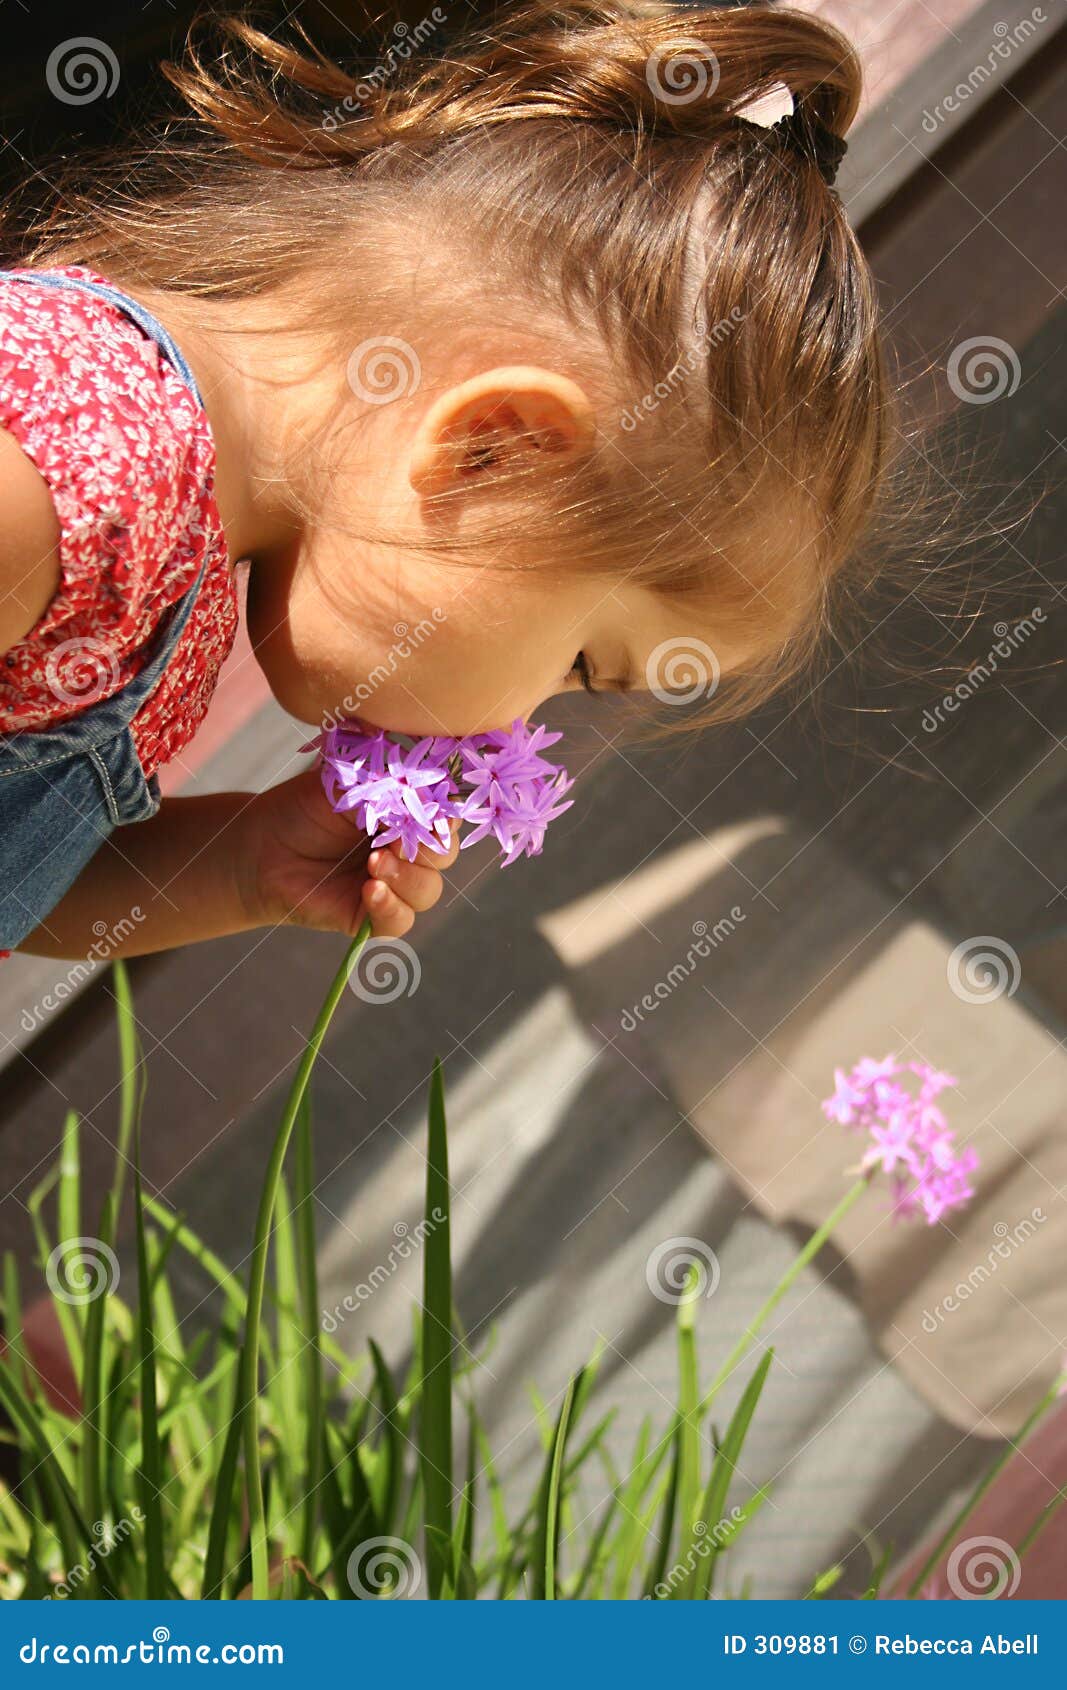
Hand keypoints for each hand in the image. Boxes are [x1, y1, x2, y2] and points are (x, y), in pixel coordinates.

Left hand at [236, 765, 459, 940]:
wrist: (263, 846)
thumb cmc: (304, 808)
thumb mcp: (347, 784)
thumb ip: (386, 784)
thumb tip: (422, 787)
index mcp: (407, 816)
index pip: (445, 818)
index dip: (443, 817)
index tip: (428, 810)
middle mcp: (406, 852)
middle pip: (444, 856)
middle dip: (428, 848)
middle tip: (395, 840)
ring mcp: (391, 885)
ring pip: (427, 891)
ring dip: (407, 877)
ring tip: (373, 863)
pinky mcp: (370, 915)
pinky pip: (400, 921)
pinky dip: (391, 907)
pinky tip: (371, 890)